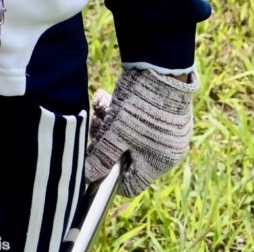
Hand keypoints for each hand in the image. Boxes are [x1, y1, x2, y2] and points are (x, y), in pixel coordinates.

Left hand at [86, 64, 194, 196]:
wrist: (161, 70)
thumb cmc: (140, 108)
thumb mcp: (116, 134)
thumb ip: (103, 157)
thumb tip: (89, 177)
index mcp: (158, 164)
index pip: (131, 184)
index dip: (109, 176)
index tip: (94, 160)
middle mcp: (164, 151)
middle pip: (124, 156)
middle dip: (105, 141)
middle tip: (96, 125)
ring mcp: (163, 131)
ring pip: (124, 135)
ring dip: (108, 123)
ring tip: (102, 107)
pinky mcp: (159, 113)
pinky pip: (132, 119)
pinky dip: (117, 111)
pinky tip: (106, 98)